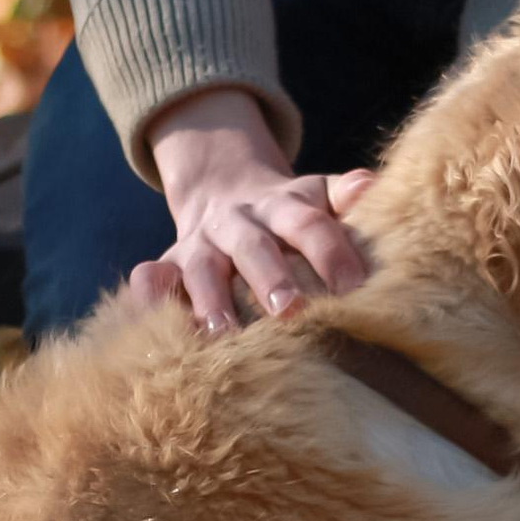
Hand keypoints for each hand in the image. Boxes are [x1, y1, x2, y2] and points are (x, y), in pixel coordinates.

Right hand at [135, 88, 374, 334]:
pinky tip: (150, 324)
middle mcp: (237, 223)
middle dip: (269, 277)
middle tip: (291, 310)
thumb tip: (372, 185)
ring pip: (201, 269)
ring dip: (211, 301)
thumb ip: (347, 194)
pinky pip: (150, 278)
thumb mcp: (317, 195)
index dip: (330, 252)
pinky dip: (146, 297)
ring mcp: (199, 245)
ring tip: (224, 335)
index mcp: (282, 206)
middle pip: (253, 246)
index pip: (308, 224)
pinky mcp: (168, 266)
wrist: (224, 193)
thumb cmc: (289, 213)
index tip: (355, 287)